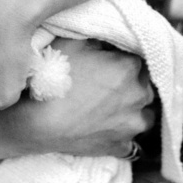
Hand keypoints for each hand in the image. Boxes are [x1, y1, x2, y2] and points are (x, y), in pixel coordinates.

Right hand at [0, 40, 154, 159]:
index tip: (108, 58)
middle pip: (144, 83)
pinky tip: (104, 126)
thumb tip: (106, 37)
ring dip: (132, 108)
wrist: (38, 122)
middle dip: (130, 81)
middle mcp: (139, 96)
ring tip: (110, 105)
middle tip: (107, 80)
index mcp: (128, 67)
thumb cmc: (53, 77)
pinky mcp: (122, 147)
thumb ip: (97, 35)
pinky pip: (130, 139)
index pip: (137, 55)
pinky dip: (121, 133)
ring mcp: (132, 125)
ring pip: (144, 113)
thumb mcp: (71, 41)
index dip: (122, 55)